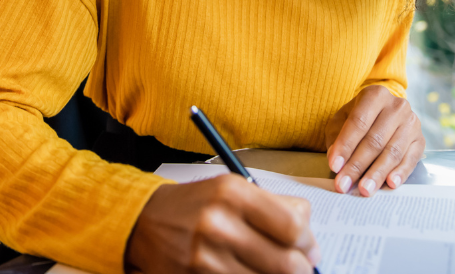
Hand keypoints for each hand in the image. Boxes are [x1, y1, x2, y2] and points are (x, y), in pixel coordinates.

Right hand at [126, 176, 320, 273]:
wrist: (145, 222)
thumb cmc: (195, 205)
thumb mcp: (231, 189)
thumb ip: (273, 205)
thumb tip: (308, 231)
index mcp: (232, 193)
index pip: (292, 226)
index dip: (308, 242)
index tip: (309, 247)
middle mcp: (219, 224)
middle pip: (286, 263)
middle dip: (301, 269)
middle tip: (301, 267)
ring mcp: (206, 257)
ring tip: (273, 268)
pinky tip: (250, 272)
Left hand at [324, 85, 424, 195]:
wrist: (384, 114)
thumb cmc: (359, 119)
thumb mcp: (341, 121)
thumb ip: (336, 139)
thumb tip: (336, 161)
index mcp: (374, 95)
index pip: (358, 122)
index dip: (345, 146)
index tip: (334, 166)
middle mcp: (396, 106)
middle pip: (375, 140)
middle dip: (357, 165)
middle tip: (345, 184)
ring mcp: (411, 123)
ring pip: (392, 152)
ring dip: (377, 173)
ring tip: (365, 189)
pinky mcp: (420, 140)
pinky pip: (410, 159)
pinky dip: (400, 173)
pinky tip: (390, 184)